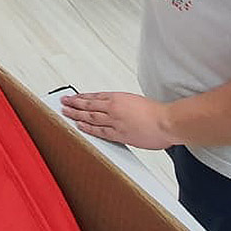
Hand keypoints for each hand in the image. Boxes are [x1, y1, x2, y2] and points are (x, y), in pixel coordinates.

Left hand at [59, 91, 177, 149]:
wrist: (166, 122)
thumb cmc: (157, 112)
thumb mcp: (137, 101)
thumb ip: (125, 106)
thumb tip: (119, 110)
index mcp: (118, 97)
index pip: (95, 96)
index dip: (82, 97)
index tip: (74, 97)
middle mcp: (114, 108)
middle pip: (89, 105)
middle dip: (74, 103)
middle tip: (64, 102)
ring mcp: (114, 121)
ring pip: (90, 117)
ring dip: (76, 114)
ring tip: (66, 113)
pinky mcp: (118, 134)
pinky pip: (98, 131)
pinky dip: (87, 128)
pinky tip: (79, 126)